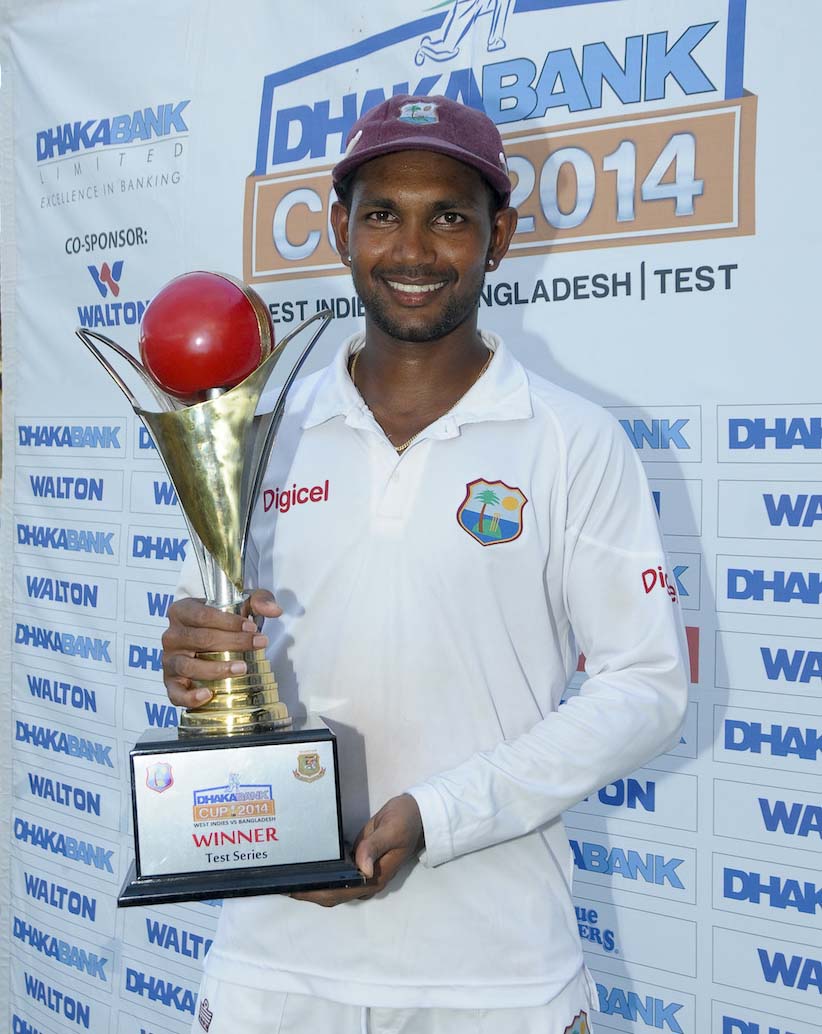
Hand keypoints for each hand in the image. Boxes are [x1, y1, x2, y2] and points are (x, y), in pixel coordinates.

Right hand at [162, 590, 280, 708]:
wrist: (206, 641)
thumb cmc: (222, 622)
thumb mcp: (240, 604)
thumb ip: (259, 601)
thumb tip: (275, 610)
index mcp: (182, 611)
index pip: (203, 615)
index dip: (229, 621)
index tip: (252, 627)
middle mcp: (172, 636)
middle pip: (200, 639)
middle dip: (233, 642)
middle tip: (258, 644)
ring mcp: (170, 661)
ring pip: (189, 665)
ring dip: (217, 668)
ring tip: (242, 667)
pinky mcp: (171, 683)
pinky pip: (175, 693)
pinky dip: (189, 696)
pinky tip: (209, 694)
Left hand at [291, 794, 423, 906]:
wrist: (417, 813)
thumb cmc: (406, 821)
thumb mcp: (393, 830)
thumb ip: (375, 846)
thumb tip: (361, 868)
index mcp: (374, 878)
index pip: (339, 893)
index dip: (316, 893)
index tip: (294, 889)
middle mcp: (367, 881)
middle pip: (332, 894)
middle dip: (308, 892)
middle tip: (282, 883)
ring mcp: (363, 872)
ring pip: (333, 887)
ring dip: (313, 885)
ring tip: (288, 876)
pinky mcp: (359, 861)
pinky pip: (338, 874)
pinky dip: (323, 873)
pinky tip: (307, 864)